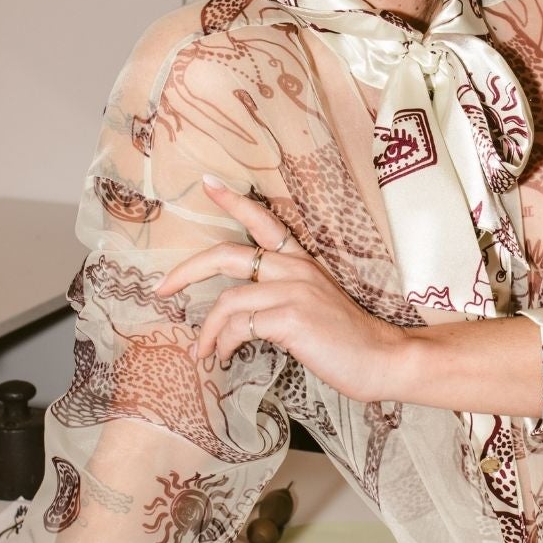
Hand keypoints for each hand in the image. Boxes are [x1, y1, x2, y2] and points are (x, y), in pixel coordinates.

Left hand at [156, 174, 413, 402]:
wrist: (382, 359)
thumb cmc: (346, 339)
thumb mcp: (313, 305)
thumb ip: (280, 297)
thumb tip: (237, 314)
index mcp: (301, 262)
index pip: (264, 221)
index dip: (232, 201)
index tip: (206, 183)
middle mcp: (295, 269)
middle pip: (227, 255)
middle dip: (186, 271)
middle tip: (161, 289)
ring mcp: (294, 292)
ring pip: (228, 301)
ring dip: (207, 331)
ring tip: (202, 352)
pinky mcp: (291, 318)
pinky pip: (240, 326)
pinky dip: (225, 344)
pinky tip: (225, 358)